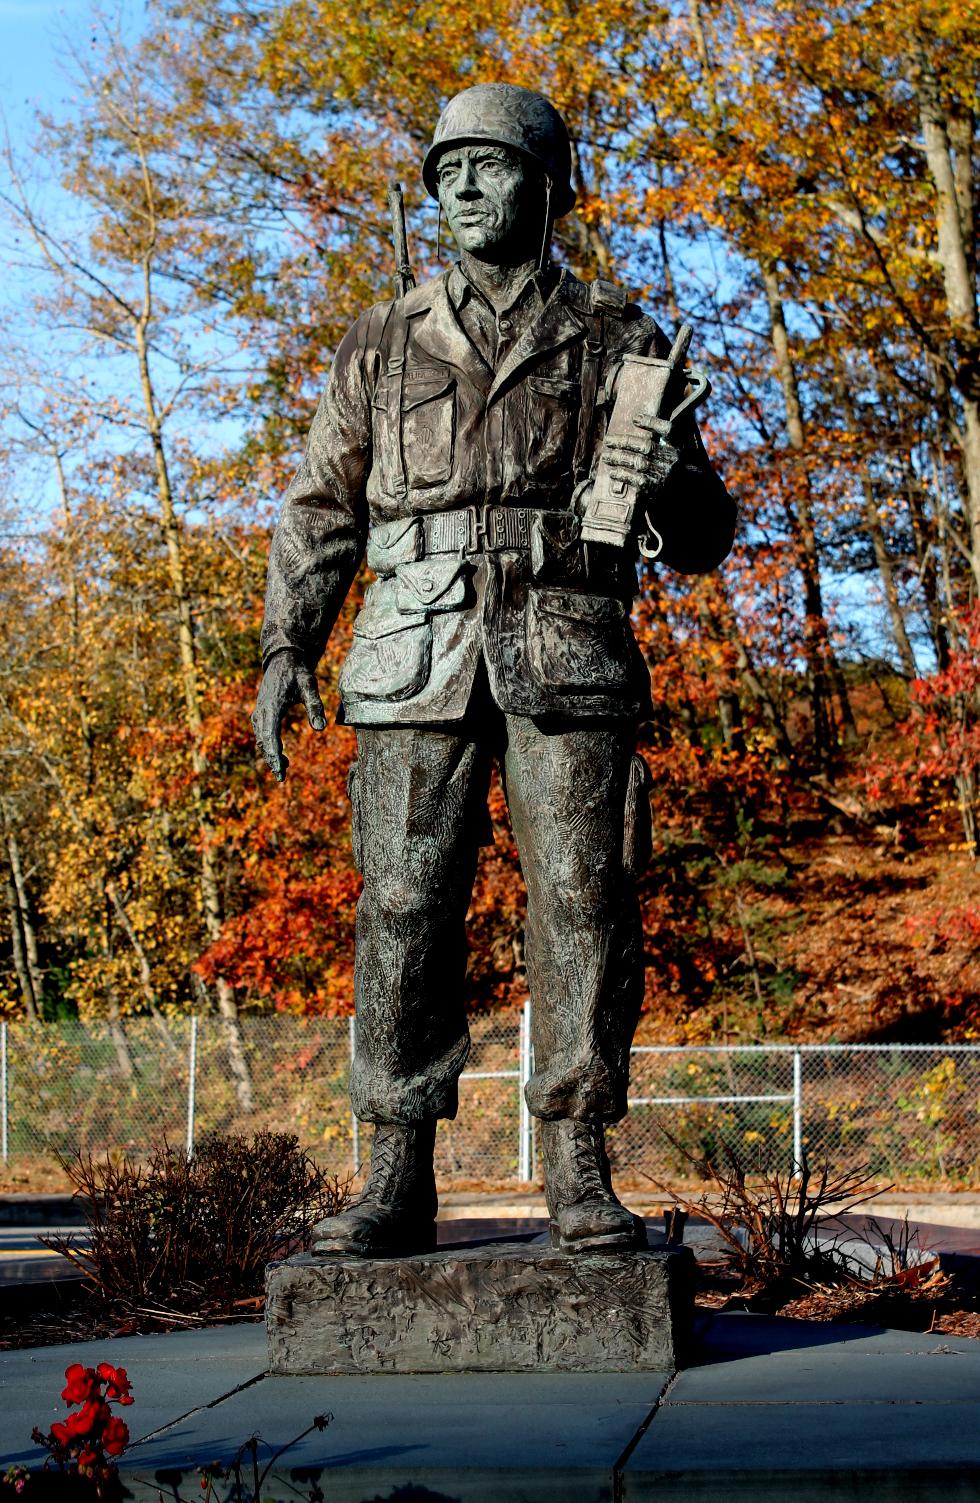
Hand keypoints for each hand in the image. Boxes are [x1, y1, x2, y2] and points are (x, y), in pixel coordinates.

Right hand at [251, 651, 325, 781]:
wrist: (283, 660)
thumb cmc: (298, 672)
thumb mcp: (309, 685)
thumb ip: (315, 705)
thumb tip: (320, 729)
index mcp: (272, 705)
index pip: (270, 734)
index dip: (274, 753)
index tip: (279, 769)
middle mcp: (262, 710)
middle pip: (263, 740)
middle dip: (271, 759)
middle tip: (281, 777)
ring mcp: (259, 712)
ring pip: (261, 738)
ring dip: (271, 754)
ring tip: (284, 768)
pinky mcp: (261, 713)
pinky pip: (262, 734)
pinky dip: (269, 746)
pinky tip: (281, 755)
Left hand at [600, 414, 679, 514]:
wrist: (674, 496)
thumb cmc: (663, 468)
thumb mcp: (666, 451)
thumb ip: (656, 439)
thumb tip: (632, 423)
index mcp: (675, 445)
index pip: (667, 430)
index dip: (652, 423)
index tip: (635, 419)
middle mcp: (671, 459)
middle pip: (646, 446)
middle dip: (624, 442)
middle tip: (608, 441)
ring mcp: (663, 474)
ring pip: (639, 462)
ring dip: (619, 458)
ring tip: (606, 456)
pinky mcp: (655, 488)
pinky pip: (636, 479)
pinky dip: (623, 475)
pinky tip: (613, 472)